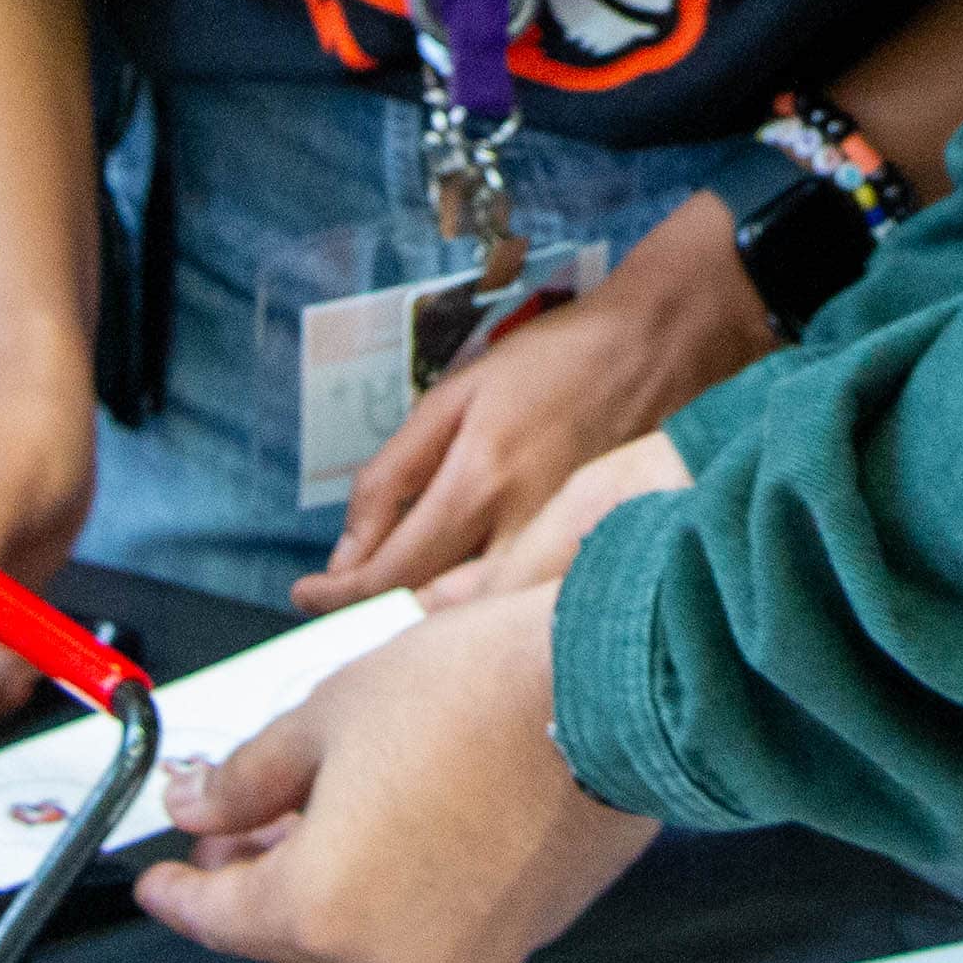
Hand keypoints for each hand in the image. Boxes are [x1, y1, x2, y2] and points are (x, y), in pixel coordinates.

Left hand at [135, 583, 658, 962]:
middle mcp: (388, 956)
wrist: (610, 692)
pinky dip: (404, 887)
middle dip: (259, 879)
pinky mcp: (518, 939)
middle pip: (292, 935)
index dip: (180, 894)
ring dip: (335, 883)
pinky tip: (407, 823)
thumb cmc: (473, 693)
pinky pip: (435, 926)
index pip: (220, 919)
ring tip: (327, 811)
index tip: (162, 880)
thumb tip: (201, 803)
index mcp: (321, 907)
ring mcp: (460, 958)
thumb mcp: (329, 714)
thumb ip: (249, 778)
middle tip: (241, 824)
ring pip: (367, 934)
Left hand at [297, 194, 766, 613]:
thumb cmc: (554, 359)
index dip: (338, 595)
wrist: (658, 345)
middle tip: (341, 597)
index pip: (392, 572)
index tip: (304, 595)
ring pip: (479, 617)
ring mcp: (564, 548)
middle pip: (432, 608)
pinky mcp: (592, 554)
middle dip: (375, 611)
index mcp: (479, 481)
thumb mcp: (456, 395)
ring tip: (396, 592)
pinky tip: (463, 587)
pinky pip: (521, 603)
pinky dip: (481, 608)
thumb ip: (396, 471)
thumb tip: (349, 547)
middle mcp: (523, 527)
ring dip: (427, 616)